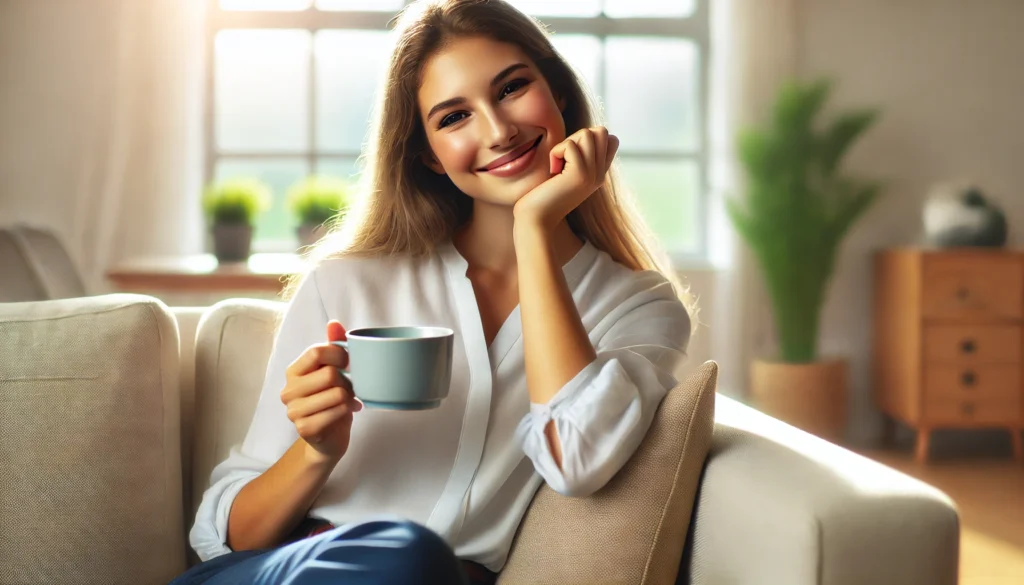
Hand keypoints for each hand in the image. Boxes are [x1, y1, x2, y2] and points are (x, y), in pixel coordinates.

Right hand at [280, 320, 361, 462]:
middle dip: (347, 380)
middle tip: (350, 386)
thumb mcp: (333, 370)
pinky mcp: (304, 428)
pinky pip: (336, 412)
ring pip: (336, 393)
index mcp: (293, 371)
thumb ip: (333, 346)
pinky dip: (347, 410)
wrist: (329, 438)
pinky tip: (348, 411)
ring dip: (349, 396)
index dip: (340, 356)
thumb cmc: (332, 400)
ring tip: (349, 399)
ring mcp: (293, 411)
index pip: (317, 352)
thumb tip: (334, 323)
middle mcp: (288, 390)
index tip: (348, 363)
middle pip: (329, 374)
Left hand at [513, 126, 619, 229]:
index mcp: (599, 173)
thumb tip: (588, 133)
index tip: (571, 158)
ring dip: (566, 144)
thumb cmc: (544, 194)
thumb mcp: (566, 172)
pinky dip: (556, 153)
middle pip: (600, 132)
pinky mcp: (580, 175)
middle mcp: (600, 174)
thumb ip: (579, 155)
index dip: (589, 139)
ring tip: (558, 164)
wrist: (536, 219)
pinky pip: (569, 145)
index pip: (611, 140)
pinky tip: (553, 171)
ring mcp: (593, 174)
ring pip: (587, 134)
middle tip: (564, 158)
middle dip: (577, 137)